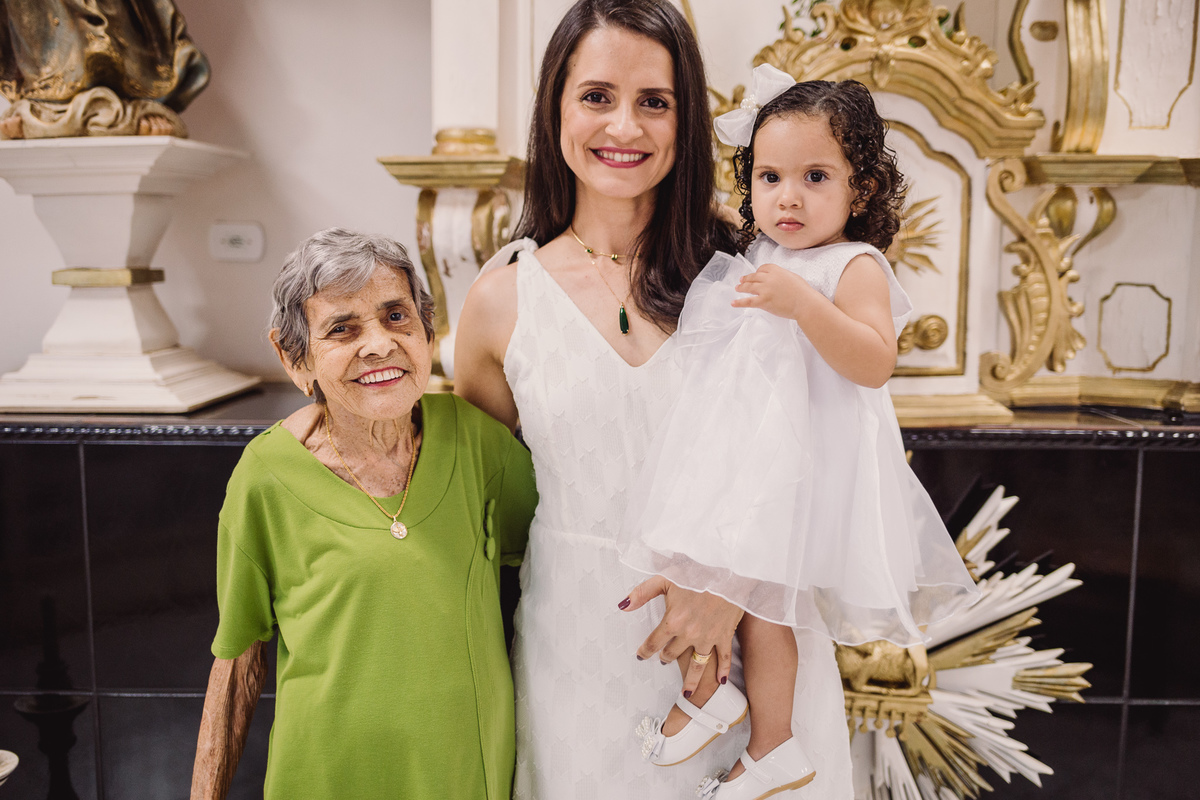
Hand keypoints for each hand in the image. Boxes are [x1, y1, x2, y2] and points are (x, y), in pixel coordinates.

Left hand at [619, 576, 743, 695]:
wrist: (727, 571)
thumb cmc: (696, 572)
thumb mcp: (665, 578)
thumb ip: (642, 594)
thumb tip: (623, 606)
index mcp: (673, 621)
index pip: (654, 643)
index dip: (645, 651)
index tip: (640, 656)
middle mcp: (689, 634)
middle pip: (672, 654)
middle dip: (665, 658)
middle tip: (663, 660)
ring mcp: (708, 637)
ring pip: (697, 665)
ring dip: (691, 680)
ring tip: (686, 691)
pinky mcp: (724, 635)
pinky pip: (724, 658)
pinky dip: (722, 671)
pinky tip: (720, 682)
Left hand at [732, 262, 813, 320]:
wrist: (805, 303)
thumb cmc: (803, 292)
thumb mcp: (792, 277)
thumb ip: (782, 276)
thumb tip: (777, 279)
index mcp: (776, 270)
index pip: (762, 268)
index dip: (757, 272)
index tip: (755, 275)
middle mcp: (768, 278)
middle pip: (753, 277)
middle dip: (746, 279)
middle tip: (741, 280)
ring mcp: (765, 290)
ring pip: (749, 287)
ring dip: (741, 287)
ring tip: (737, 288)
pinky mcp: (763, 301)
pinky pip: (748, 301)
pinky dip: (739, 303)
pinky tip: (733, 303)